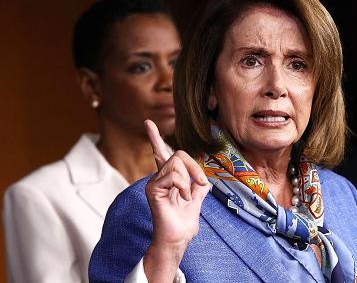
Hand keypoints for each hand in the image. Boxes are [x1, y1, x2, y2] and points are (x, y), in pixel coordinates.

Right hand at [143, 120, 209, 281]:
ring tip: (186, 198)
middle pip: (178, 154)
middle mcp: (159, 178)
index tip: (147, 123)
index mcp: (169, 178)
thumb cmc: (184, 223)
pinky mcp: (152, 189)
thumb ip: (198, 186)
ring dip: (189, 180)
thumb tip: (203, 180)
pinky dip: (183, 187)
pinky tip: (181, 198)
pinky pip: (173, 175)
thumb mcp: (197, 199)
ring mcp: (154, 183)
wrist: (178, 239)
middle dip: (195, 167)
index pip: (161, 153)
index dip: (155, 138)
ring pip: (176, 163)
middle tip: (199, 184)